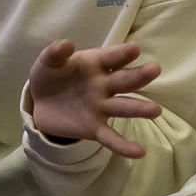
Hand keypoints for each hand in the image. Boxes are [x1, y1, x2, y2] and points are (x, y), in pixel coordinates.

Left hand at [27, 40, 164, 157]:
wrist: (40, 103)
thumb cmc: (51, 76)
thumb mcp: (48, 62)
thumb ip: (55, 53)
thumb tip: (66, 44)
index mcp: (96, 64)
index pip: (112, 57)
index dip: (122, 53)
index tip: (135, 49)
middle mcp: (105, 85)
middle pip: (124, 80)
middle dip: (139, 76)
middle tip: (154, 70)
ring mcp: (102, 107)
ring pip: (123, 107)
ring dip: (139, 108)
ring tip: (155, 111)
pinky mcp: (95, 128)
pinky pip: (111, 137)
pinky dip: (124, 146)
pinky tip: (139, 152)